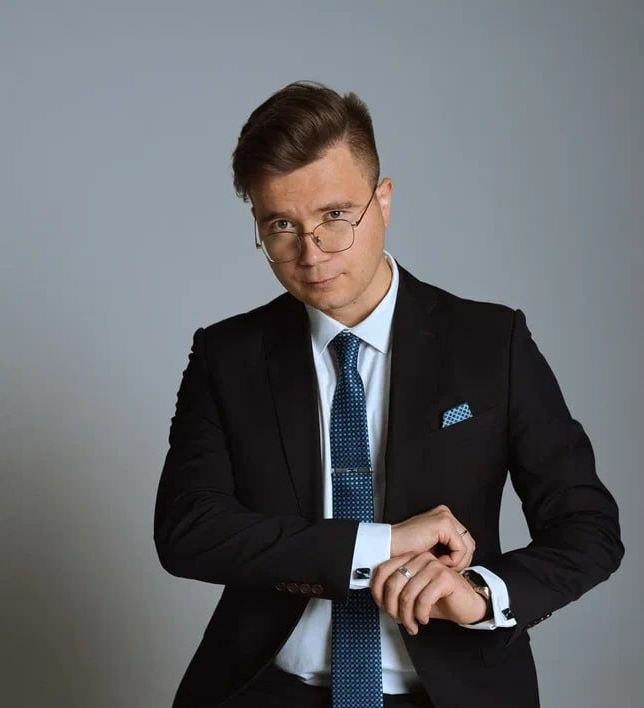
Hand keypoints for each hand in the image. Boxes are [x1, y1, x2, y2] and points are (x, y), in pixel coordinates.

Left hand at [371, 551, 487, 634]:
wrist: (466, 605)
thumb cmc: (439, 600)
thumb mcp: (413, 595)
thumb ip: (397, 592)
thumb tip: (380, 601)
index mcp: (409, 558)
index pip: (382, 571)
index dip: (377, 592)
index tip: (383, 608)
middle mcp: (420, 558)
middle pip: (393, 584)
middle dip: (393, 608)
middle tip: (400, 620)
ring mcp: (433, 566)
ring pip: (407, 594)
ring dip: (407, 616)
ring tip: (412, 625)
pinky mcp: (444, 577)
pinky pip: (423, 599)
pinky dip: (420, 614)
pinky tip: (424, 619)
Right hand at [390, 505, 474, 570]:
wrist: (389, 547)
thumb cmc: (406, 552)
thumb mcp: (432, 550)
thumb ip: (447, 549)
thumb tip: (466, 560)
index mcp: (443, 518)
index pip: (465, 541)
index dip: (459, 559)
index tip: (445, 567)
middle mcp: (445, 513)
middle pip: (469, 543)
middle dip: (460, 561)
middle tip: (444, 569)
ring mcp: (445, 516)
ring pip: (467, 546)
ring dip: (456, 562)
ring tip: (439, 565)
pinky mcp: (443, 523)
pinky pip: (460, 548)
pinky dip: (453, 560)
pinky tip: (437, 561)